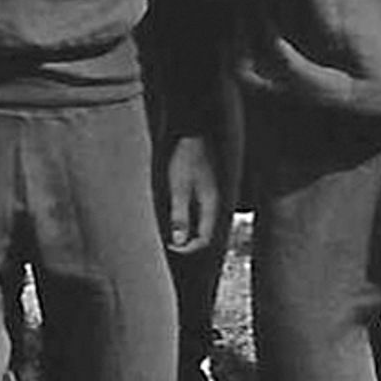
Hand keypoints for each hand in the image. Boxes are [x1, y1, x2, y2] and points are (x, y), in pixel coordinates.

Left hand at [161, 129, 226, 254]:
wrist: (192, 132)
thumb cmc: (185, 158)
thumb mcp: (179, 188)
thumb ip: (180, 215)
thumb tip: (179, 242)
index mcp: (210, 205)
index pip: (204, 239)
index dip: (187, 248)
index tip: (170, 246)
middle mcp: (212, 202)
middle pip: (204, 233)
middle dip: (187, 242)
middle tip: (167, 242)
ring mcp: (208, 194)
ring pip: (201, 222)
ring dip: (186, 230)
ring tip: (167, 230)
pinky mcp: (202, 187)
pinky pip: (197, 211)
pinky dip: (186, 218)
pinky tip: (173, 213)